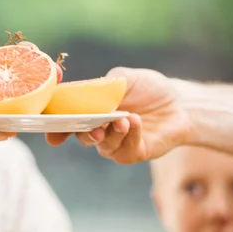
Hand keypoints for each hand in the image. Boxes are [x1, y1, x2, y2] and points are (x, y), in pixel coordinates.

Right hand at [46, 67, 191, 163]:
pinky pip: (124, 151)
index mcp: (93, 110)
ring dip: (111, 134)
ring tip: (123, 120)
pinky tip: (136, 122)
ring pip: (103, 146)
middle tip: (95, 127)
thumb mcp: (123, 78)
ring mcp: (116, 143)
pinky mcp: (133, 153)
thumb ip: (104, 85)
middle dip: (85, 133)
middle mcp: (100, 129)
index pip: (69, 120)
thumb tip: (88, 96)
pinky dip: (129, 136)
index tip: (52, 134)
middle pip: (82, 136)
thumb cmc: (150, 88)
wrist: (180, 102)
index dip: (57, 128)